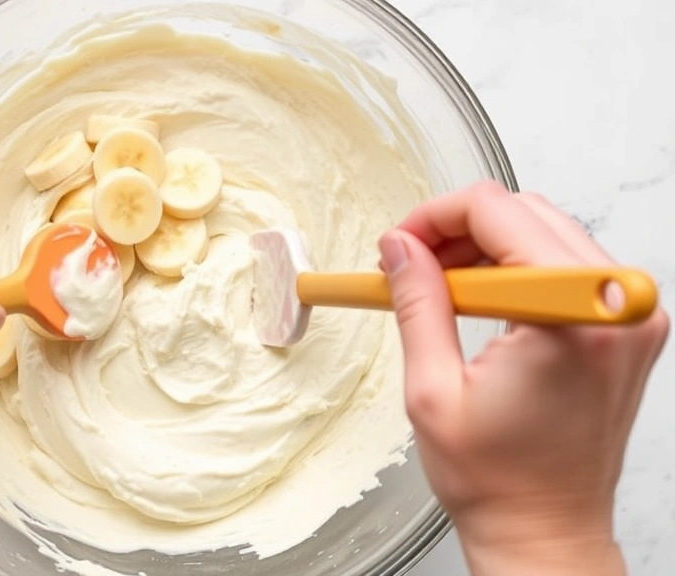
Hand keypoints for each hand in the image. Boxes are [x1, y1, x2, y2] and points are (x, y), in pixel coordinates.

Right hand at [378, 183, 668, 575]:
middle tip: (410, 264)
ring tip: (438, 289)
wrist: (545, 529)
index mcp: (568, 321)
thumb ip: (416, 302)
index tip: (400, 244)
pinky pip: (566, 266)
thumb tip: (400, 248)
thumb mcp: (432, 388)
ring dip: (484, 248)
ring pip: (546, 232)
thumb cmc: (499, 481)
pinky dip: (516, 270)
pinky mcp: (625, 328)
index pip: (499, 213)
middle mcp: (612, 310)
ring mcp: (627, 318)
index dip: (434, 218)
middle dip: (456, 229)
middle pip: (526, 212)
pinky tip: (478, 300)